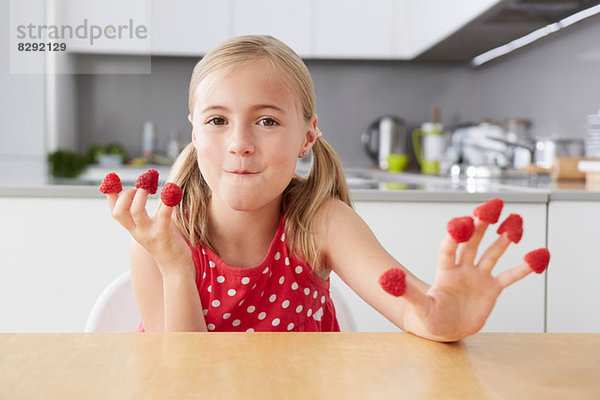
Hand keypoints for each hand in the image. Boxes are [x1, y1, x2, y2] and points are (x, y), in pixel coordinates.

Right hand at [107, 188, 192, 277]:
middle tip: (141, 186)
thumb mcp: (154, 228)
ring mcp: (150, 234)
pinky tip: (173, 190)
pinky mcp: (164, 235)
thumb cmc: (168, 245)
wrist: (177, 269)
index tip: (111, 179)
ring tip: (152, 185)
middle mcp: (138, 232)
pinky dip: (167, 201)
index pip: (115, 212)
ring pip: (136, 212)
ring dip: (141, 195)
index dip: (110, 195)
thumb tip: (161, 193)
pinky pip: (163, 216)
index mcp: (134, 229)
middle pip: (119, 212)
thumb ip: (153, 214)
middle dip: (126, 195)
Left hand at [401, 217, 535, 340]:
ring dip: (503, 238)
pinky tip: (537, 255)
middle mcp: (462, 268)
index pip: (449, 249)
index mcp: (444, 271)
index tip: (462, 222)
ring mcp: (478, 277)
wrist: (442, 330)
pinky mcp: (491, 288)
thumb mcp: (417, 307)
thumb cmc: (427, 318)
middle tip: (490, 207)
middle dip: (480, 226)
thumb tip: (385, 278)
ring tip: (515, 220)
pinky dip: (523, 267)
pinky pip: (510, 276)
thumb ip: (405, 292)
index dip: (455, 236)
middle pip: (472, 243)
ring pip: (492, 253)